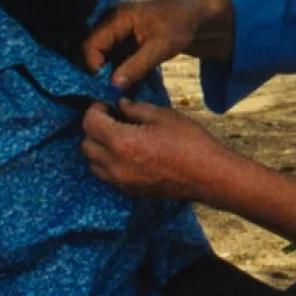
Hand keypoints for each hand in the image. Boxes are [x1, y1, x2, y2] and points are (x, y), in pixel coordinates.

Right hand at [82, 0, 231, 91]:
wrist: (193, 16)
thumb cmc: (179, 26)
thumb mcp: (160, 48)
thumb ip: (136, 66)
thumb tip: (113, 86)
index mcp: (117, 18)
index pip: (91, 44)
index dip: (94, 67)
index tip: (106, 87)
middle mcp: (110, 22)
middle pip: (93, 50)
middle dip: (100, 72)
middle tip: (111, 92)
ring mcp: (116, 30)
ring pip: (103, 56)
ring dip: (110, 73)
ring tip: (120, 90)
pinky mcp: (122, 39)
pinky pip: (113, 57)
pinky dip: (119, 70)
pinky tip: (127, 83)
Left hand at [82, 99, 234, 200]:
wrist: (209, 176)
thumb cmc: (190, 142)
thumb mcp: (164, 116)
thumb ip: (136, 109)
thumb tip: (120, 105)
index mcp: (122, 142)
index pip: (90, 123)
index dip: (95, 109)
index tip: (107, 103)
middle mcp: (115, 165)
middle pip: (86, 144)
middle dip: (95, 128)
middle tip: (112, 118)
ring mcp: (122, 181)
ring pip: (93, 163)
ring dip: (99, 148)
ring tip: (118, 137)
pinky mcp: (130, 191)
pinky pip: (107, 175)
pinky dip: (109, 163)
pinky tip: (128, 153)